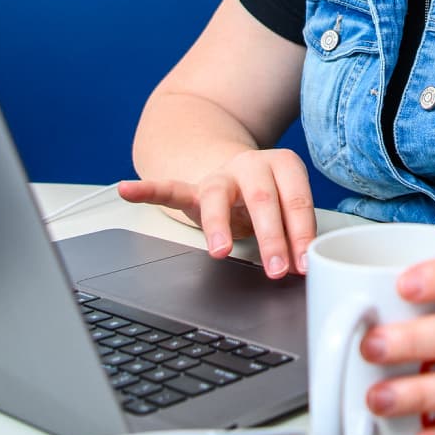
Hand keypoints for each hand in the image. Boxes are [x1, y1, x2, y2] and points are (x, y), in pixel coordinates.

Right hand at [116, 148, 316, 277]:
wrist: (237, 173)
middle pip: (262, 199)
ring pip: (218, 197)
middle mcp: (251, 165)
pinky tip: (127, 190)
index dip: (301, 233)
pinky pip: (169, 188)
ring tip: (220, 250)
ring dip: (220, 226)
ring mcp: (220, 177)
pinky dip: (147, 190)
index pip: (296, 199)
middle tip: (278, 269)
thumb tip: (307, 268)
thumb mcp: (288, 208)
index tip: (304, 263)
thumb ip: (297, 232)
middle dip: (271, 237)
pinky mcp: (193, 189)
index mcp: (284, 165)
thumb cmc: (269, 197)